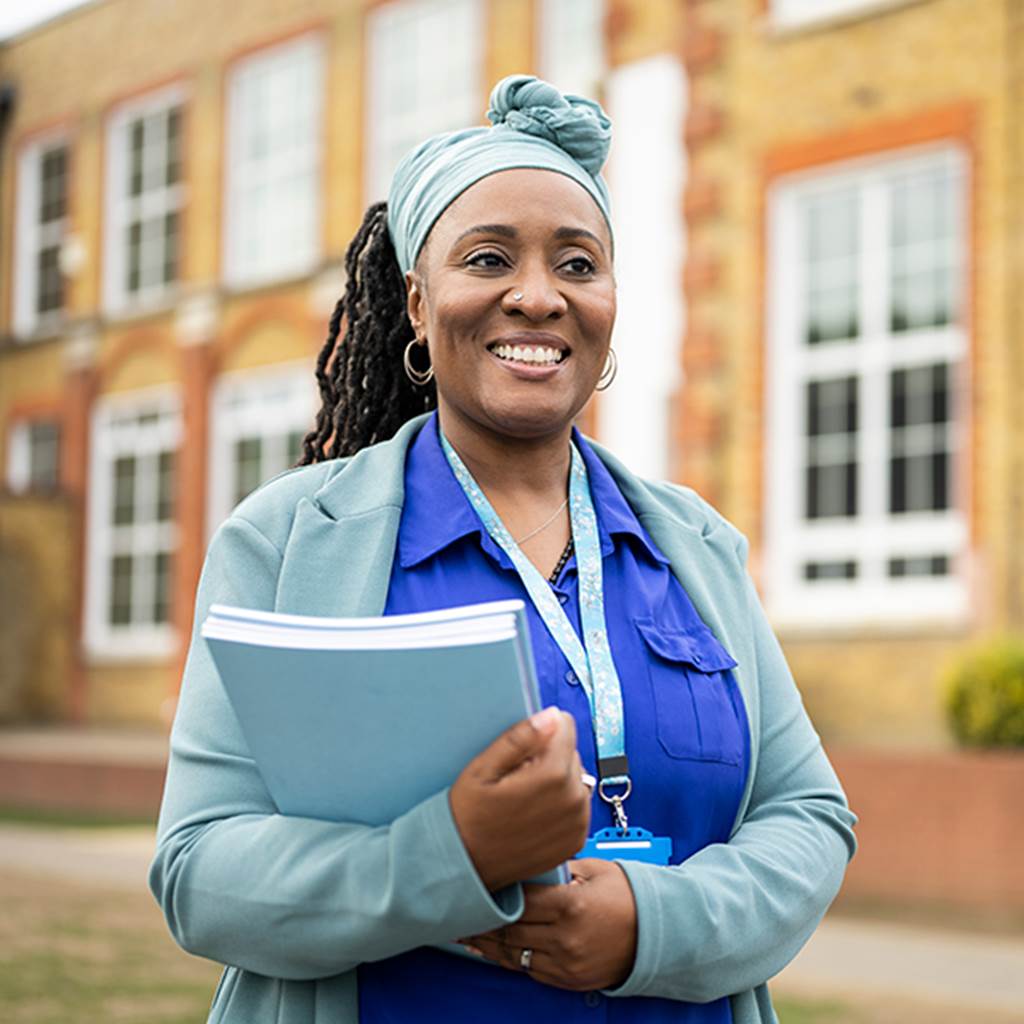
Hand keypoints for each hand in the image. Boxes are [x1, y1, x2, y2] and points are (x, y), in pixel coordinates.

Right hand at [450, 707, 590, 891]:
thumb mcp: (483, 768)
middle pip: (571, 752)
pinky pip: (577, 804)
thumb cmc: (470, 816)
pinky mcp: (576, 839)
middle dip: (549, 755)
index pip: (565, 726)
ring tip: (525, 795)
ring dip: (557, 779)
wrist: (467, 863)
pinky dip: (561, 802)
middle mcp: (572, 799)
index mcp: (552, 776)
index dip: (542, 730)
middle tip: (518, 775)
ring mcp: (577, 822)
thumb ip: (520, 738)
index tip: (524, 747)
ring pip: (576, 777)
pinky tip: (535, 811)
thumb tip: (550, 717)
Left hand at [461, 858, 637, 990]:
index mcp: (571, 905)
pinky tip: (495, 950)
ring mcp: (566, 963)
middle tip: (462, 909)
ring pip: (514, 955)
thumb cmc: (628, 896)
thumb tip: (530, 860)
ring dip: (489, 945)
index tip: (478, 886)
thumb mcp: (595, 870)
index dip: (495, 894)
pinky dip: (510, 959)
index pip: (520, 901)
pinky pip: (530, 970)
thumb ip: (559, 867)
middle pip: (511, 930)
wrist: (658, 934)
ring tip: (468, 933)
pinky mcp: (568, 980)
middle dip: (484, 921)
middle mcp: (566, 938)